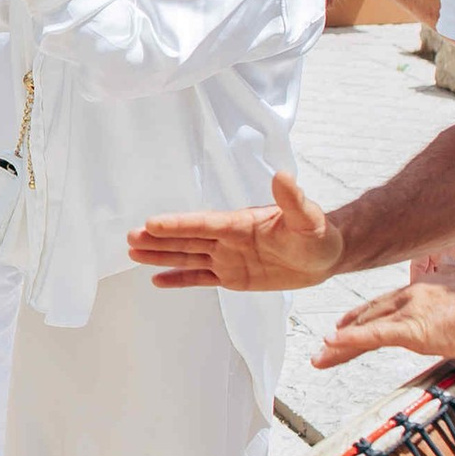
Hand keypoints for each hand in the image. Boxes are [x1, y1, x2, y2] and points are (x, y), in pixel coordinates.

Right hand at [128, 170, 345, 293]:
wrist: (324, 256)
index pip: (203, 224)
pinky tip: (157, 279)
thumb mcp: (308, 218)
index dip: (178, 225)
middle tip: (130, 237)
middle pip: (187, 239)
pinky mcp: (232, 277)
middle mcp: (227, 239)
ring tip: (132, 252)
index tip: (151, 223)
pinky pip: (201, 278)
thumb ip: (292, 201)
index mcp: (240, 223)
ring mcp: (227, 258)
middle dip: (159, 239)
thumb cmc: (317, 234)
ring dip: (161, 255)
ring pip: (187, 257)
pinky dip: (179, 279)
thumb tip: (283, 176)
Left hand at [312, 264, 454, 368]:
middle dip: (346, 332)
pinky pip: (374, 336)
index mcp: (423, 288)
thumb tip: (453, 281)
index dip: (363, 316)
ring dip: (340, 344)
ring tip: (321, 356)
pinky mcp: (413, 328)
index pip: (386, 305)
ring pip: (366, 328)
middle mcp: (411, 296)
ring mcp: (410, 311)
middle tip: (326, 345)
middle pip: (370, 317)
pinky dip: (351, 341)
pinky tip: (333, 345)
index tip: (346, 323)